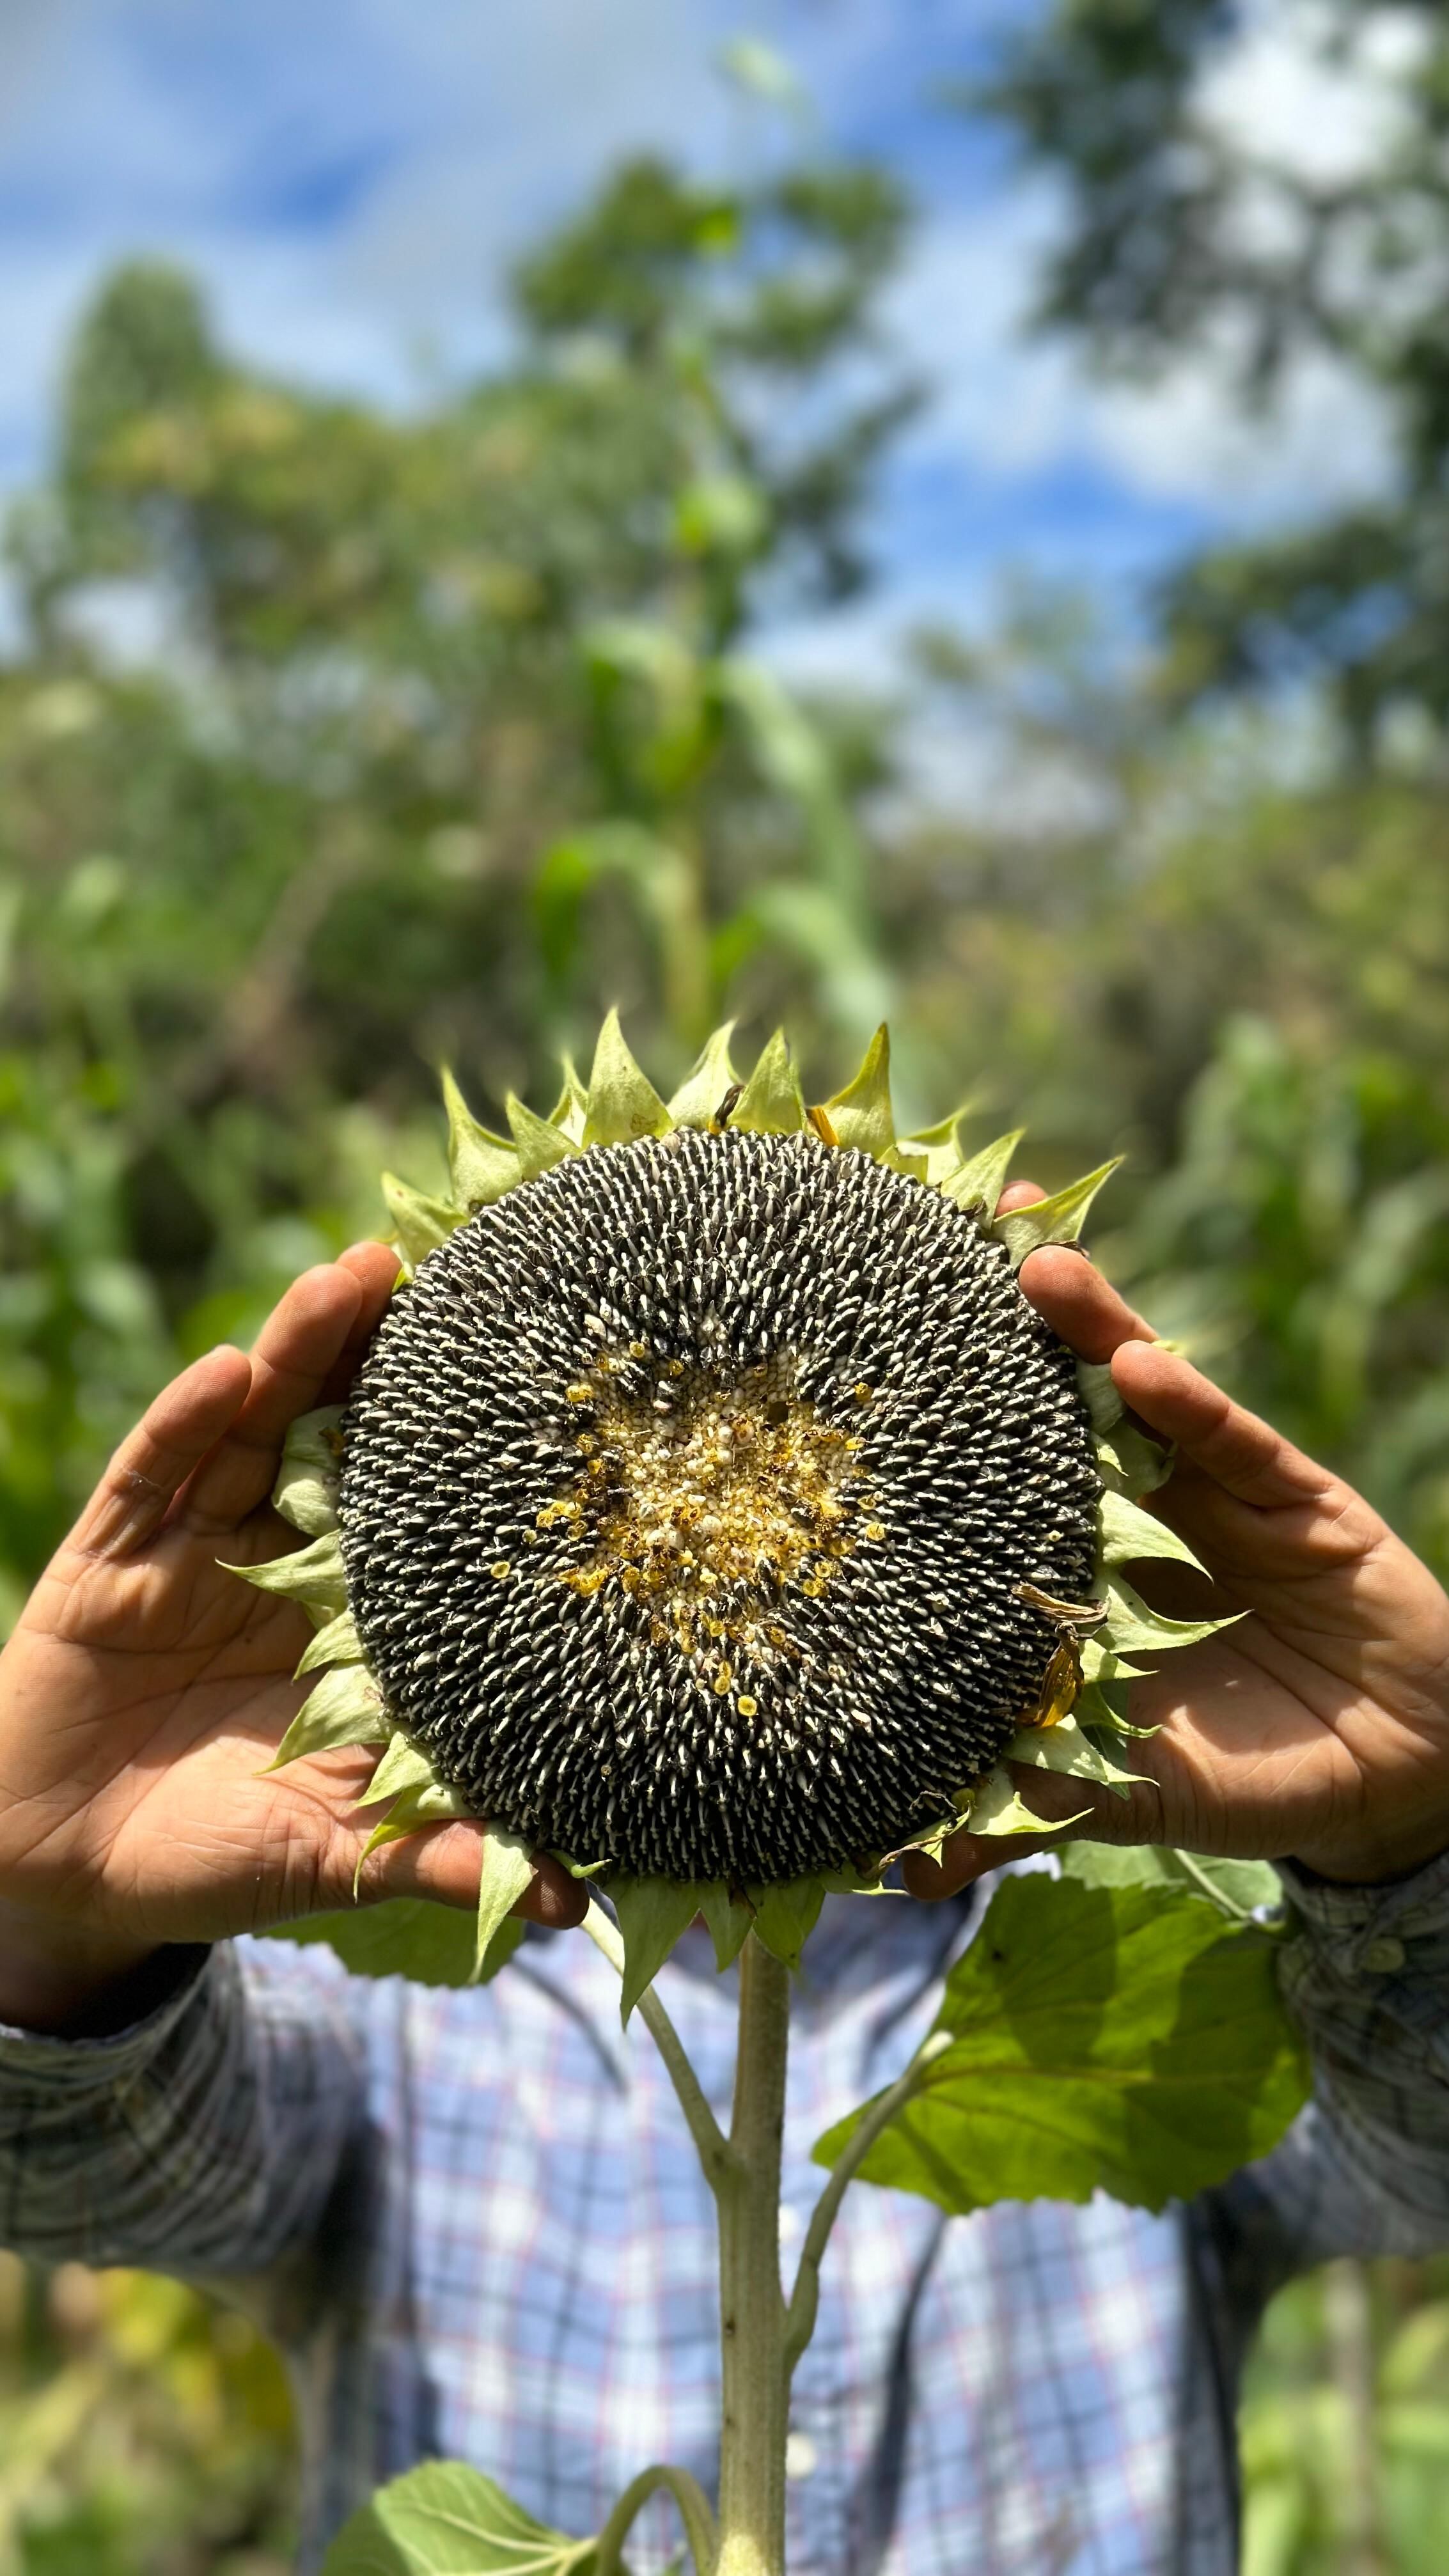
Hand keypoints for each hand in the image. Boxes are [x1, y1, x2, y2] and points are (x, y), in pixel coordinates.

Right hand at [0, 1247, 582, 2032]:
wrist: (68, 1878)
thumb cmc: (218, 1856)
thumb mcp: (340, 1857)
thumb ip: (442, 1857)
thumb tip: (570, 1901)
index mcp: (345, 1613)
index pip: (411, 1500)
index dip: (456, 1432)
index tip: (524, 1358)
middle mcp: (274, 1559)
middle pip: (333, 1430)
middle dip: (379, 1351)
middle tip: (437, 1265)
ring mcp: (189, 1549)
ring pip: (247, 1426)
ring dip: (294, 1351)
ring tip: (347, 1279)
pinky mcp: (109, 1561)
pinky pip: (149, 1477)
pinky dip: (182, 1424)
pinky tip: (224, 1370)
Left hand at [906, 1185, 1448, 1900]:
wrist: (1387, 1787)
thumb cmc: (1243, 1780)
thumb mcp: (1123, 1796)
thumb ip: (1025, 1808)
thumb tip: (903, 1867)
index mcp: (1083, 1564)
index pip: (1001, 1468)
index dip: (947, 1405)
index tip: (873, 1339)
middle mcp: (1140, 1510)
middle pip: (1062, 1398)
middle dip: (1013, 1321)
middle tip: (946, 1237)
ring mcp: (1218, 1495)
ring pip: (1146, 1393)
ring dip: (1094, 1327)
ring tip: (1035, 1265)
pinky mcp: (1297, 1498)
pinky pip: (1235, 1442)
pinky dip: (1190, 1405)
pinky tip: (1142, 1363)